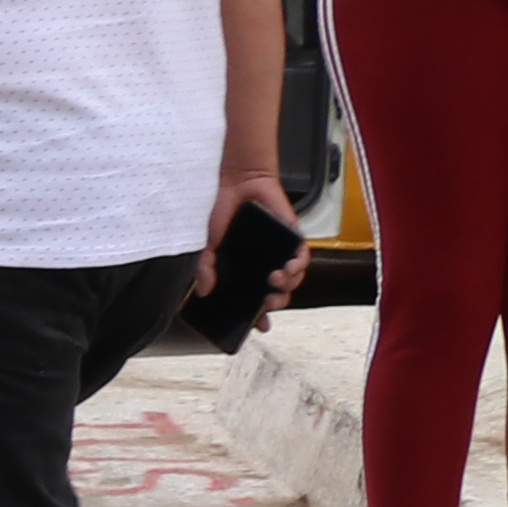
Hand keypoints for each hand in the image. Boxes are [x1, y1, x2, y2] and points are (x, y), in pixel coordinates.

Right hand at [195, 170, 305, 322]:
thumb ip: (207, 267)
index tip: (259, 324)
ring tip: (275, 280)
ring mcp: (280, 252)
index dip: (258, 314)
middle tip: (268, 302)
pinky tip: (289, 266)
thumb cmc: (226, 211)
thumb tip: (205, 290)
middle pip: (277, 292)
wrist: (240, 182)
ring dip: (288, 284)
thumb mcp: (210, 243)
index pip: (255, 298)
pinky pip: (302, 257)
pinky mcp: (293, 238)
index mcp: (247, 270)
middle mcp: (265, 263)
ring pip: (293, 278)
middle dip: (276, 301)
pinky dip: (298, 265)